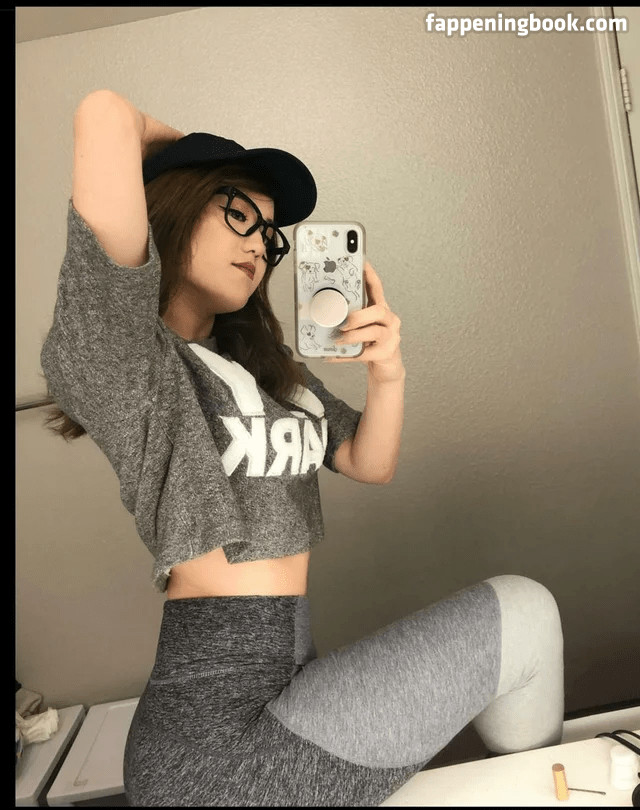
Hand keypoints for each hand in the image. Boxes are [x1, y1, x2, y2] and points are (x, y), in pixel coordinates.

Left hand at [324, 261, 403, 382]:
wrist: (385, 368)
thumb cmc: (370, 344)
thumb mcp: (359, 327)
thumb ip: (347, 317)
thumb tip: (321, 312)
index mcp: (381, 310)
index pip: (376, 288)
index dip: (369, 275)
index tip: (361, 263)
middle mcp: (389, 321)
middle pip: (379, 310)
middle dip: (359, 315)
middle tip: (343, 322)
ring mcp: (391, 337)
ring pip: (375, 332)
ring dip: (353, 335)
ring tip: (337, 339)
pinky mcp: (386, 353)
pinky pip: (365, 353)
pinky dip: (346, 355)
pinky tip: (332, 355)